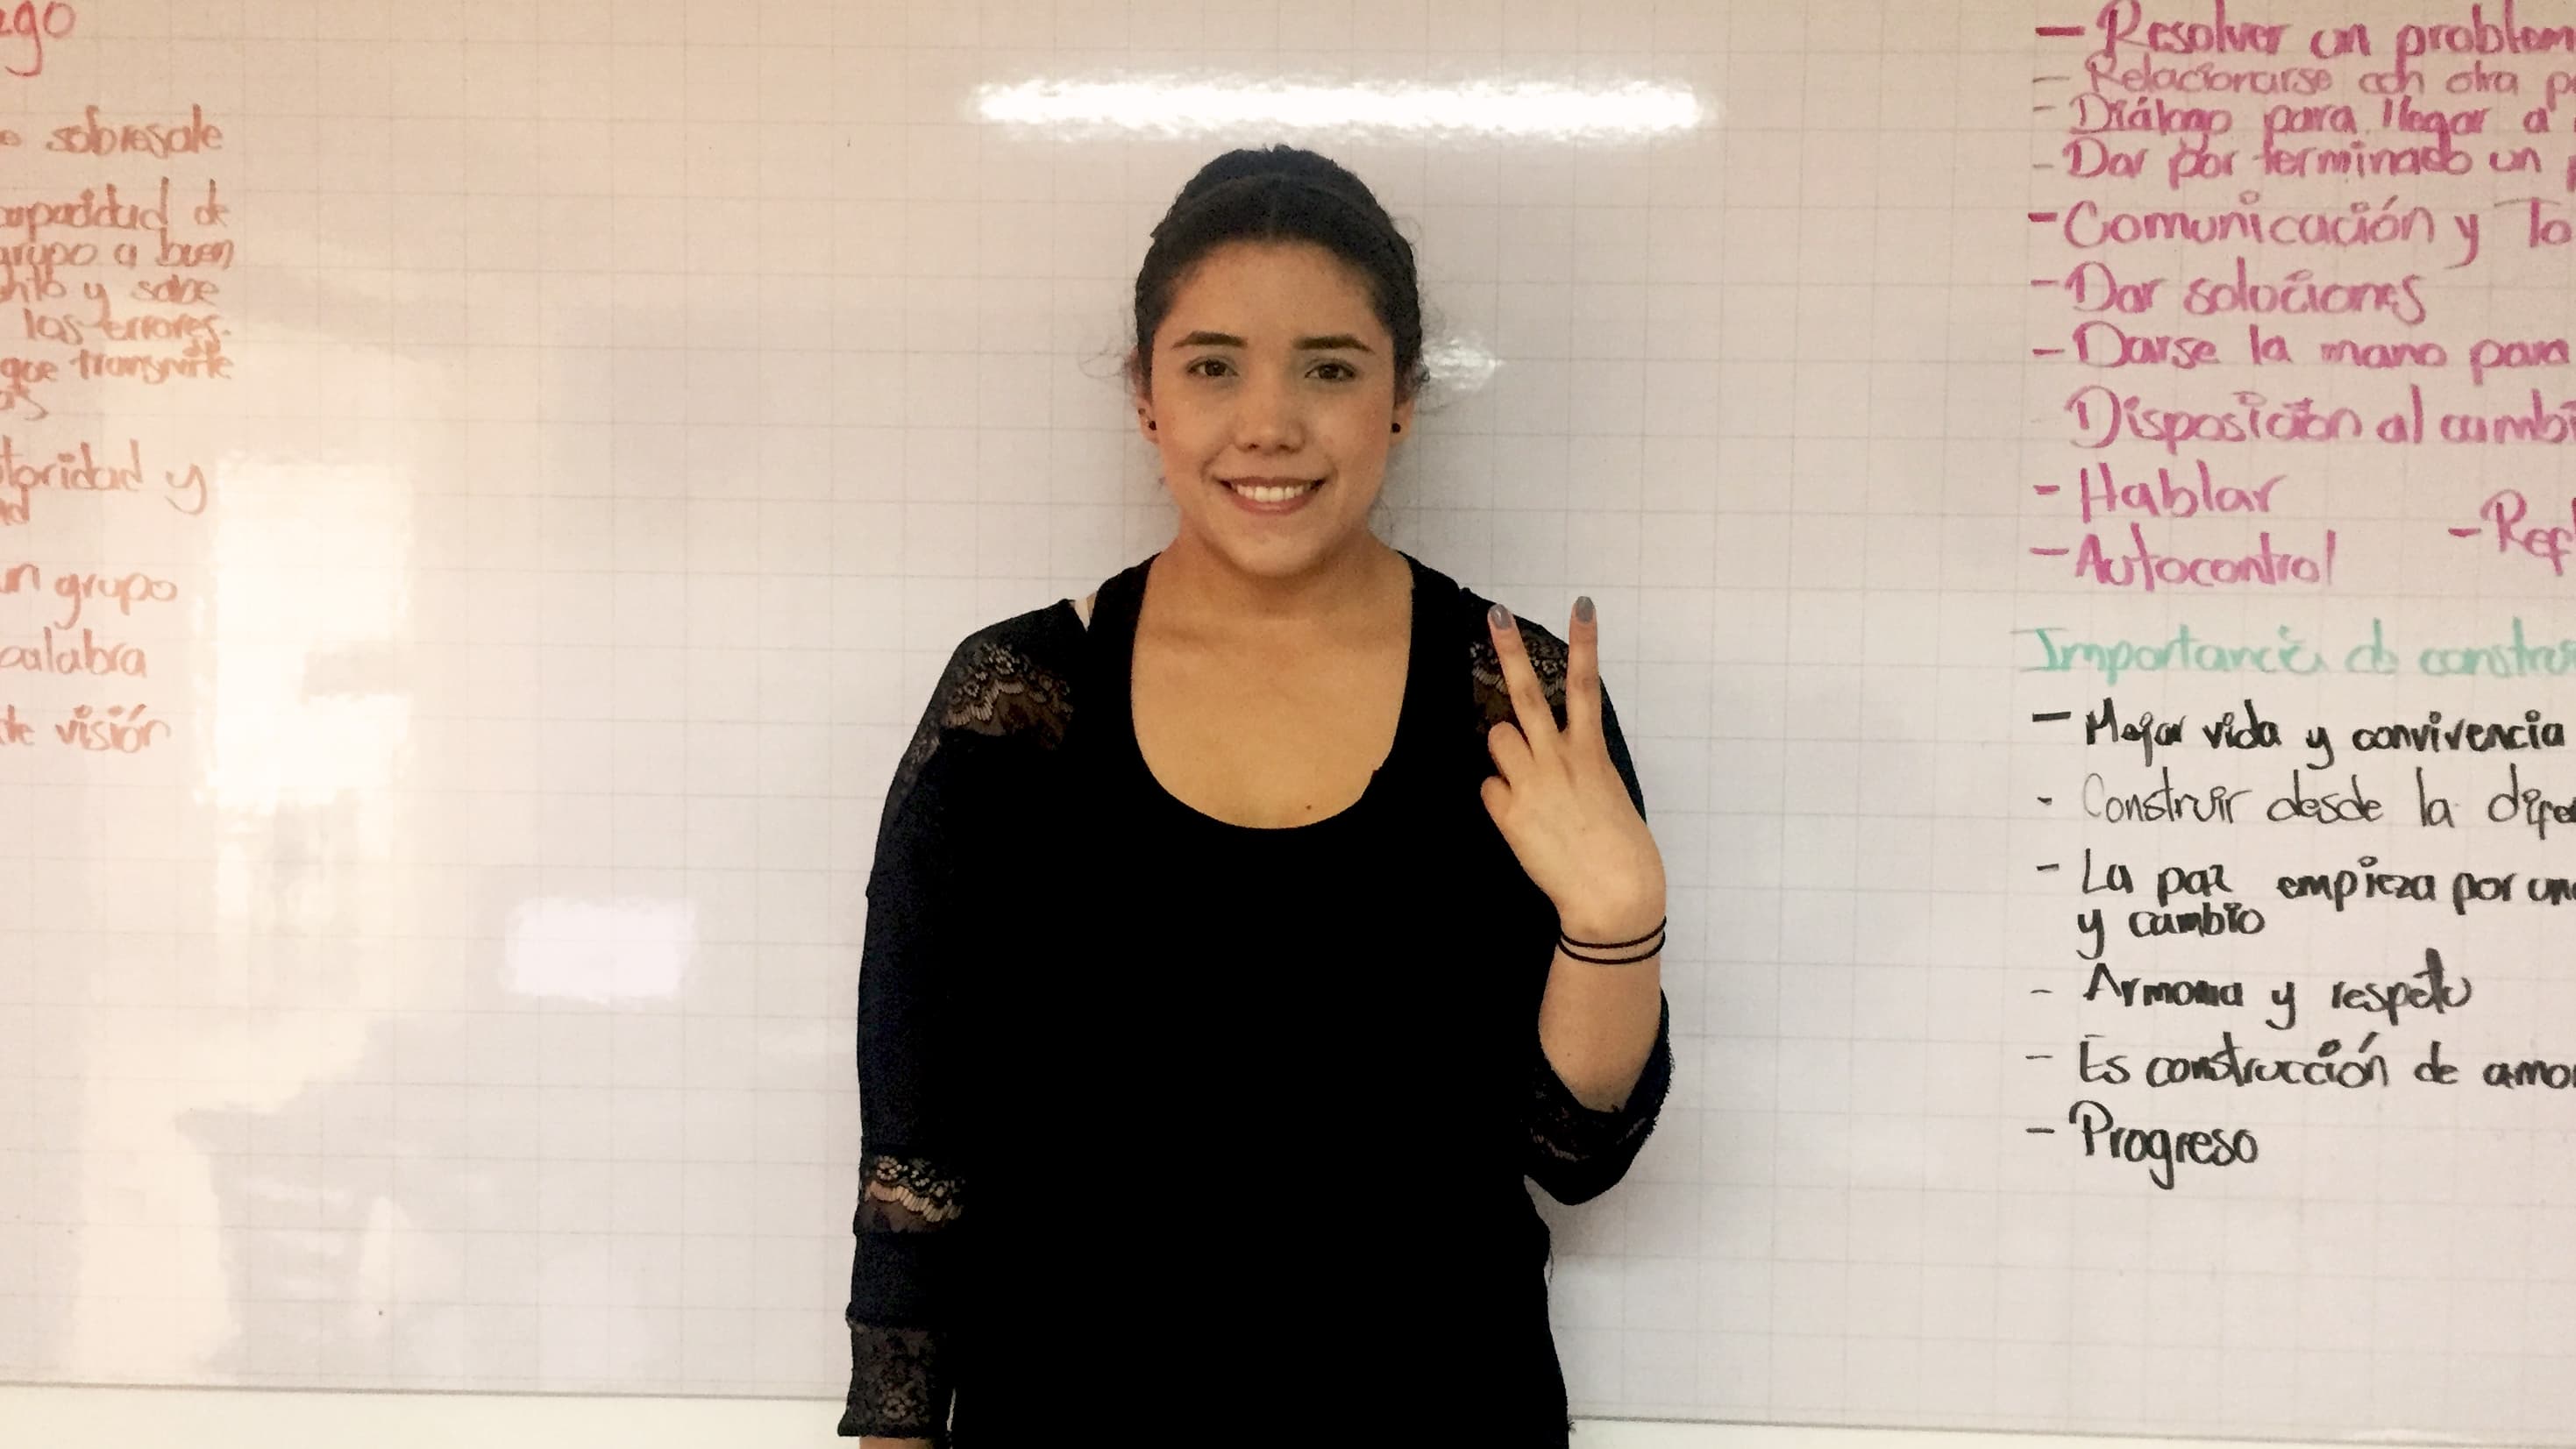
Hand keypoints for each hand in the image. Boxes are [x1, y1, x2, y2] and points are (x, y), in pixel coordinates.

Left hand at [1479, 597, 1664, 934]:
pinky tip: (1519, 817)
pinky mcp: (1509, 813)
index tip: (1582, 605)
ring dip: (1503, 749)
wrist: (1614, 895)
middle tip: (1495, 613)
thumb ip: (1582, 771)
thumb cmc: (1624, 853)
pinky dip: (1498, 796)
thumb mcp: (1610, 798)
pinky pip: (1489, 788)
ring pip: (1497, 737)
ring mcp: (1531, 783)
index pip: (1585, 685)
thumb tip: (1559, 764)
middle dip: (1508, 650)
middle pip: (1526, 693)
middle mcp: (1559, 759)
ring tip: (1521, 773)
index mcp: (1591, 753)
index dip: (1584, 642)